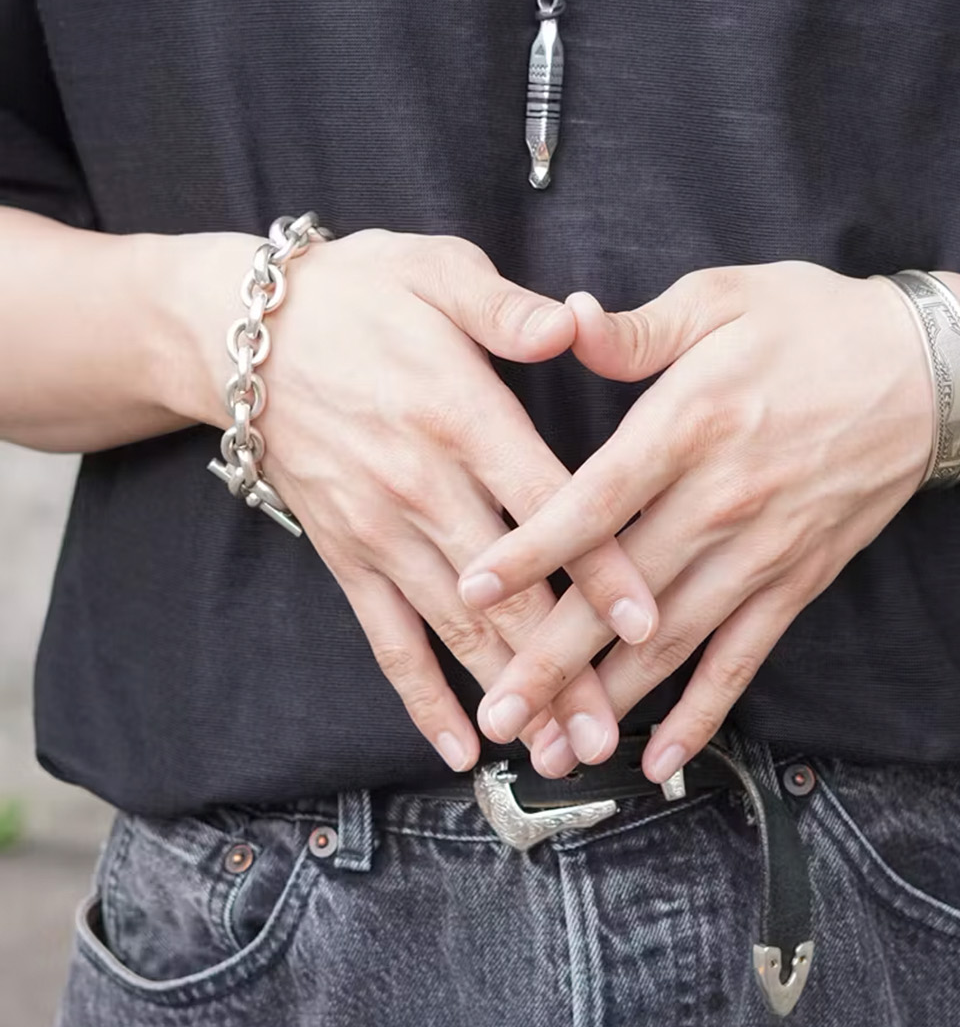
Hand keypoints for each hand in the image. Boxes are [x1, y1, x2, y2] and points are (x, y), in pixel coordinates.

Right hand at [199, 229, 657, 773]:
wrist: (244, 332)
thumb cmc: (360, 294)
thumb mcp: (436, 271)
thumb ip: (506, 309)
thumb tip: (573, 322)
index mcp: (460, 415)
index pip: (546, 503)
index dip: (598, 565)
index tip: (649, 622)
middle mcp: (422, 485)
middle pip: (508, 591)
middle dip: (564, 666)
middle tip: (615, 731)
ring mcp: (380, 530)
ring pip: (457, 629)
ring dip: (509, 695)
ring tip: (561, 755)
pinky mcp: (346, 555)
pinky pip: (386, 638)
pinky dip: (421, 698)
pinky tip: (462, 749)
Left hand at [456, 260, 935, 779]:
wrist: (932, 373)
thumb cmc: (814, 324)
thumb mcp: (722, 299)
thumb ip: (636, 329)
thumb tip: (562, 320)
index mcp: (690, 424)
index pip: (596, 501)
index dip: (533, 550)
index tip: (473, 591)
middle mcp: (722, 500)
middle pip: (624, 593)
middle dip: (554, 659)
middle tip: (498, 714)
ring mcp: (763, 550)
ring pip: (673, 640)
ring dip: (612, 700)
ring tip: (557, 752)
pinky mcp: (798, 581)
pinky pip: (744, 659)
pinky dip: (702, 712)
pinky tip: (659, 758)